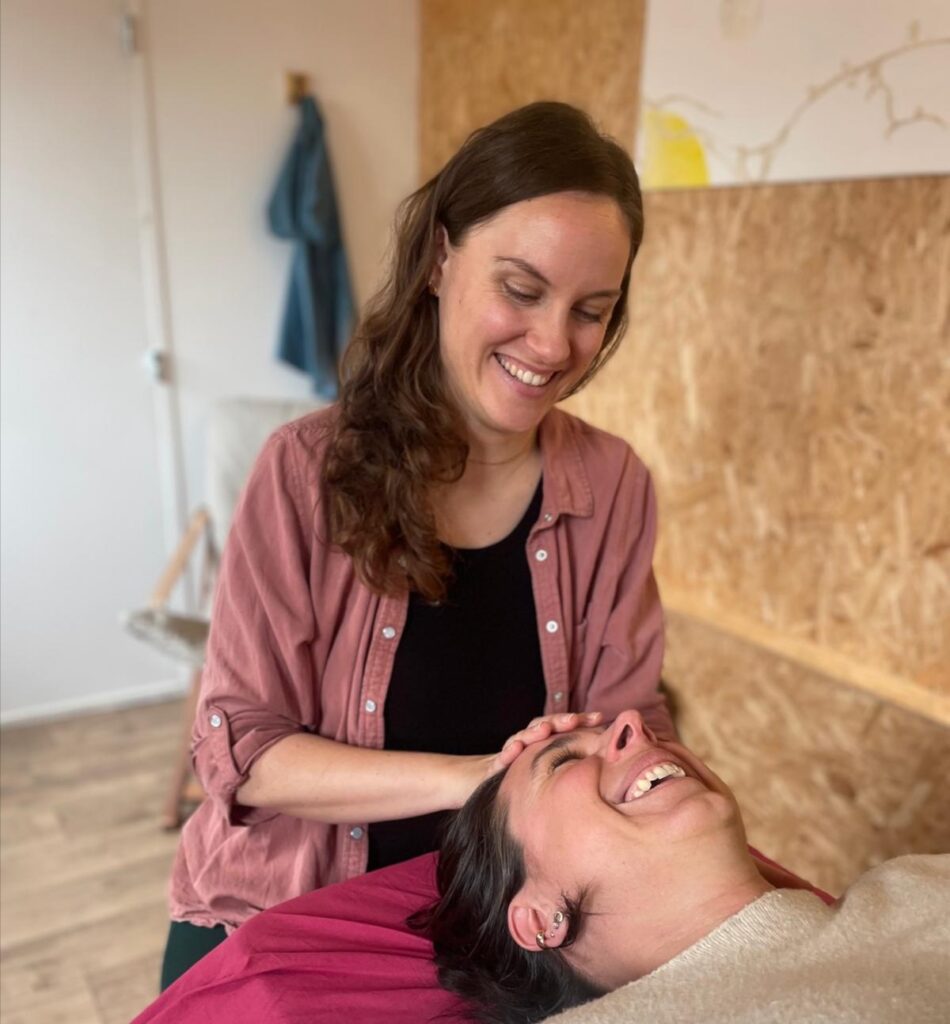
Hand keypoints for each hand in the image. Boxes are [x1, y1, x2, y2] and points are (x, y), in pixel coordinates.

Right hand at [487, 711, 603, 775]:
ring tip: (544, 730)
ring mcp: (513, 750)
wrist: (484, 781)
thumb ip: (577, 761)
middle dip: (559, 721)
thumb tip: (611, 760)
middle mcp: (530, 741)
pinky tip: (516, 749)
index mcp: (546, 741)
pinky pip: (501, 757)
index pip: (564, 726)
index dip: (580, 720)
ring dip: (534, 731)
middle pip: (545, 725)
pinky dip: (508, 751)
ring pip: (524, 736)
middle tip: (573, 720)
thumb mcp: (554, 771)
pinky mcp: (497, 764)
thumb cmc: (526, 777)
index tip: (599, 717)